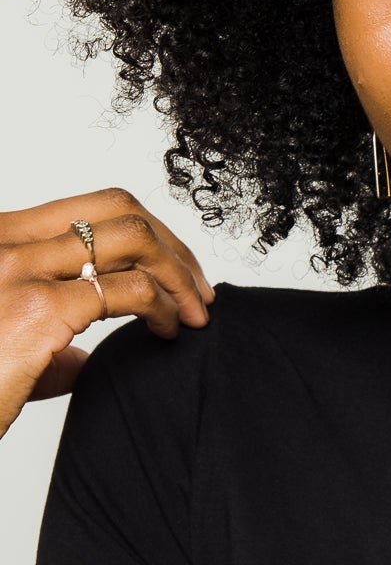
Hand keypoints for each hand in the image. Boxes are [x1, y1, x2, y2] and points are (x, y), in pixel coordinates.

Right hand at [0, 187, 213, 439]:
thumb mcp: (2, 345)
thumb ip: (43, 338)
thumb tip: (83, 357)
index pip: (88, 208)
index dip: (147, 234)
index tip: (172, 271)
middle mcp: (4, 239)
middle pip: (118, 208)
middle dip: (173, 245)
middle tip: (197, 292)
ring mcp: (19, 269)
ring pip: (132, 238)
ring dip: (178, 274)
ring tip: (192, 314)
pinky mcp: (37, 309)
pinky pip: (128, 291)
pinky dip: (163, 308)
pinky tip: (166, 332)